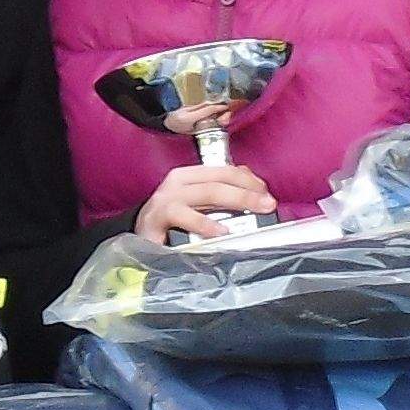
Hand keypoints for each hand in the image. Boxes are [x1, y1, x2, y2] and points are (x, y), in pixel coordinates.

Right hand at [138, 165, 275, 244]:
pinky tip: (221, 231)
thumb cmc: (171, 224)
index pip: (223, 171)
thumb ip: (222, 197)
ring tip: (255, 210)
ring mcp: (166, 199)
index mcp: (190, 176)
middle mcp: (178, 183)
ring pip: (207, 193)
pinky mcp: (156, 218)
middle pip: (219, 180)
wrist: (140, 239)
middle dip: (248, 191)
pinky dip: (204, 223)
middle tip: (269, 204)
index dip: (248, 179)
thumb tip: (255, 191)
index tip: (266, 192)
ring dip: (236, 200)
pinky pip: (183, 216)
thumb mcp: (199, 206)